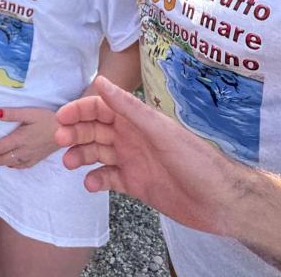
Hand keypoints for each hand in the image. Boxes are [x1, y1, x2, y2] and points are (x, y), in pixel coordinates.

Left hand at [0, 107, 58, 168]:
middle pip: (5, 157)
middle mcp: (25, 150)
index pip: (1, 147)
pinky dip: (15, 166)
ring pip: (13, 163)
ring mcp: (32, 155)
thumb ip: (12, 113)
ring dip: (1, 164)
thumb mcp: (30, 112)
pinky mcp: (39, 157)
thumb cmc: (49, 118)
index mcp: (21, 138)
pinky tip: (11, 165)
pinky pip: (24, 165)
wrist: (69, 130)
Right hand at [55, 76, 239, 234]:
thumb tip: (101, 81)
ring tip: (69, 163)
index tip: (61, 118)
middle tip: (59, 141)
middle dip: (75, 133)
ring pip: (97, 153)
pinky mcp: (136, 184)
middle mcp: (132, 138)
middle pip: (94, 130)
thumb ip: (129, 107)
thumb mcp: (159, 130)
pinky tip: (91, 184)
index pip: (101, 108)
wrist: (221, 201)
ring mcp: (133, 161)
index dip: (79, 110)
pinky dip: (96, 180)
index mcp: (137, 121)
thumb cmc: (196, 160)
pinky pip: (108, 178)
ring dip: (81, 156)